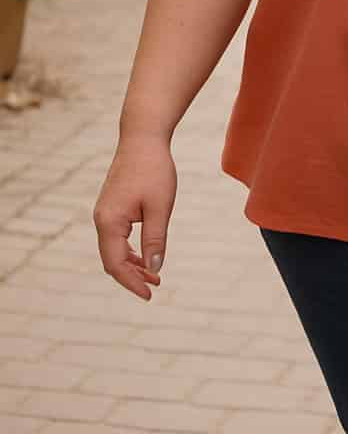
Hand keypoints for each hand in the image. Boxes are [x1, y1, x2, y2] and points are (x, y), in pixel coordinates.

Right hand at [93, 138, 176, 300]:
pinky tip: (147, 255)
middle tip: (155, 287)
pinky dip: (131, 250)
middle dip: (132, 276)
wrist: (143, 139)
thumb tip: (154, 268)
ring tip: (155, 275)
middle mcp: (102, 219)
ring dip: (133, 264)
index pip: (115, 263)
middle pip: (112, 260)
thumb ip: (155, 239)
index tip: (150, 294)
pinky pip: (117, 237)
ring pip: (115, 249)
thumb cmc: (154, 170)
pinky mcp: (112, 207)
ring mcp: (105, 213)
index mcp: (108, 222)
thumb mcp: (159, 208)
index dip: (132, 282)